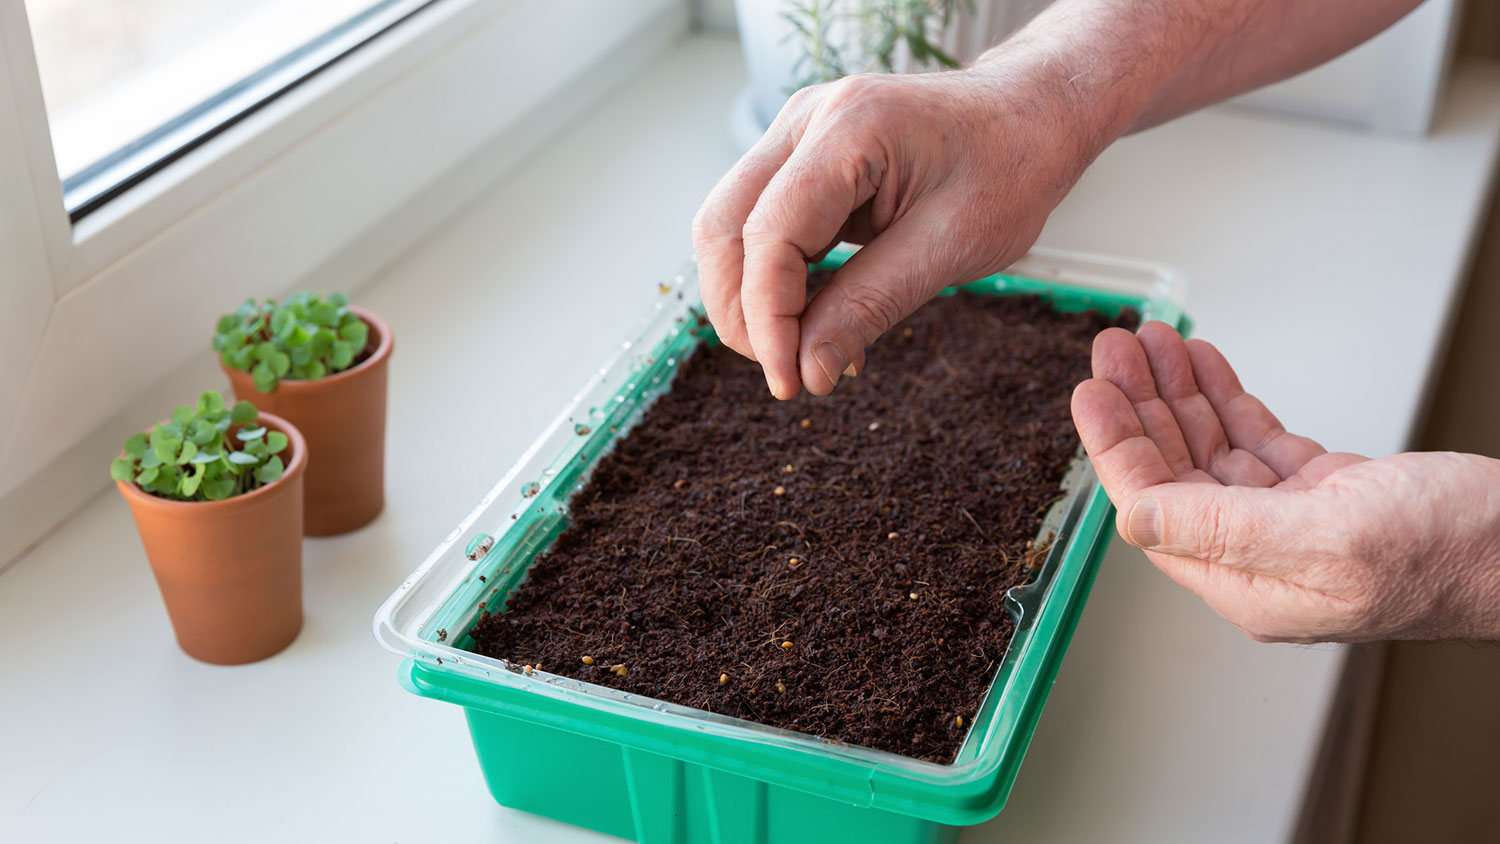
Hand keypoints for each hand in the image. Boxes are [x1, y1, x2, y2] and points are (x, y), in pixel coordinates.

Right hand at [692, 64, 1102, 399]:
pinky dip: (777, 282)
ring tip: (802, 353)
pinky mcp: (802, 160)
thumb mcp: (951, 247)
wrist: (1032, 116)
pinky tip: (818, 322)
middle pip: (723, 225)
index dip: (768, 317)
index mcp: (851, 127)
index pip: (770, 232)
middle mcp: (808, 120)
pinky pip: (763, 226)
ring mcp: (798, 136)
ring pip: (730, 227)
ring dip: (751, 299)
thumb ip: (870, 306)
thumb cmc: (1009, 165)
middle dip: (740, 311)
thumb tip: (808, 371)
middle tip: (784, 373)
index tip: (789, 380)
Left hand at [1071, 322, 1499, 641]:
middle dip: (1140, 406)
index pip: (1153, 509)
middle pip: (1173, 473)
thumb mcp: (1328, 537)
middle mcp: (1260, 557)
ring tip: (1153, 341)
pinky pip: (1253, 441)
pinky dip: (1228, 399)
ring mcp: (1291, 525)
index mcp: (1248, 582)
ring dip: (1179, 394)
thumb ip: (1222, 531)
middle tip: (1115, 349)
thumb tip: (1134, 521)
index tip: (1090, 392)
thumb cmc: (1454, 552)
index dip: (1115, 447)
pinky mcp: (1324, 495)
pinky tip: (1204, 366)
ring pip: (1210, 451)